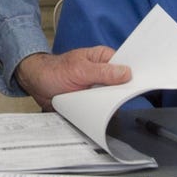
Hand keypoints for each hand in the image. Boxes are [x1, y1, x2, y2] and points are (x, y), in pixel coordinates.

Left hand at [14, 47, 130, 109]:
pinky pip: (101, 109)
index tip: (140, 86)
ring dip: (111, 105)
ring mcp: (98, 87)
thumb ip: (103, 72)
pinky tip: (103, 117)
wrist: (36, 83)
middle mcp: (103, 72)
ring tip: (111, 110)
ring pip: (112, 99)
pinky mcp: (91, 101)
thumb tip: (126, 73)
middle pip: (122, 85)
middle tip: (122, 101)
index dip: (134, 76)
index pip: (126, 66)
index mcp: (104, 58)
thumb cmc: (54, 70)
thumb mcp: (80, 70)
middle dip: (122, 94)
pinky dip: (102, 113)